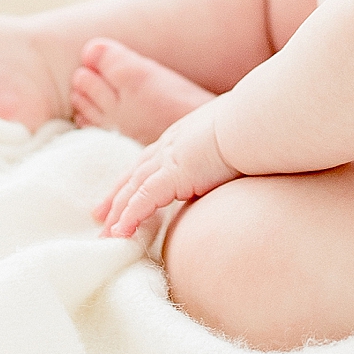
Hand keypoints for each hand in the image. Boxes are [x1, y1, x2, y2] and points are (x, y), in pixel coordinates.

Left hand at [92, 102, 239, 238]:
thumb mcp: (235, 138)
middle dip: (116, 196)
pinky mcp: (172, 174)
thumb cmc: (253, 126)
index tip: (126, 190)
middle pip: (135, 174)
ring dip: (118, 213)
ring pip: (133, 189)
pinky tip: (120, 233)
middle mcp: (170, 144)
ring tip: (106, 235)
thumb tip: (237, 163)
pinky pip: (143, 200)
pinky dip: (130, 217)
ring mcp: (169, 158)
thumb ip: (227, 152)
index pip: (153, 158)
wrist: (254, 119)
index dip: (137, 176)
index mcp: (184, 135)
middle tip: (99, 215)